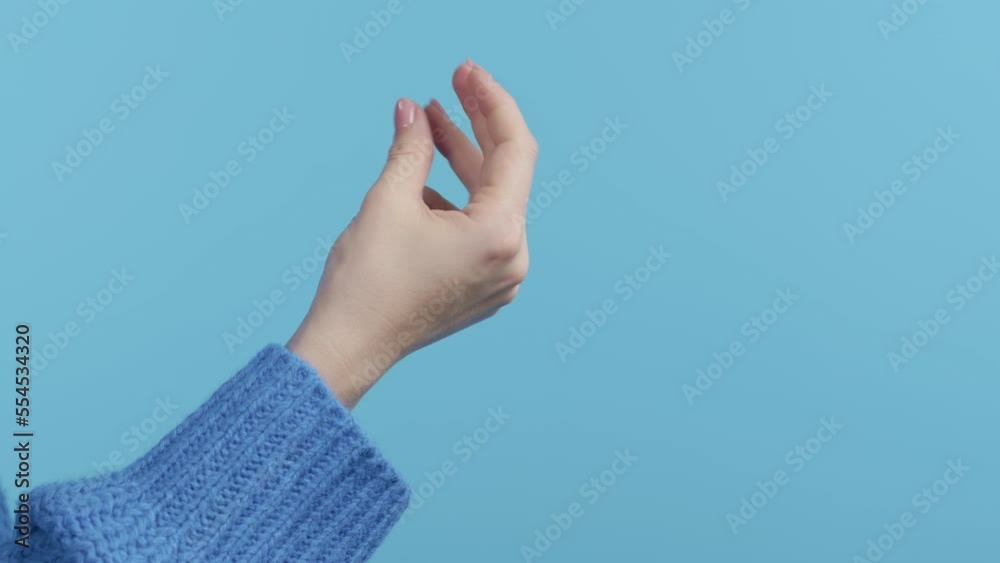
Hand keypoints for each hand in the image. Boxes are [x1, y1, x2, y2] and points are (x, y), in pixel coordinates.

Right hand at [287, 60, 537, 407]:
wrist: (350, 348)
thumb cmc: (366, 282)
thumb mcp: (388, 201)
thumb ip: (412, 147)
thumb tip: (413, 111)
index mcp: (499, 235)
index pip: (515, 149)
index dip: (490, 102)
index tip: (465, 72)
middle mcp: (513, 258)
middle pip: (506, 174)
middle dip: (475, 127)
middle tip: (449, 86)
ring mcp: (502, 278)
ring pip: (492, 201)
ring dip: (462, 162)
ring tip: (426, 128)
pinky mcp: (485, 288)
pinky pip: (482, 230)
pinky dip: (457, 200)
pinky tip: (422, 184)